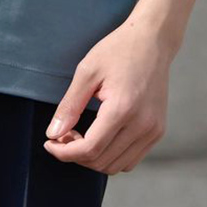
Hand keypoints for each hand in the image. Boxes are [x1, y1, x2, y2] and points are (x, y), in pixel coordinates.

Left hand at [42, 17, 172, 174]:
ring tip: (80, 135)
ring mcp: (153, 130)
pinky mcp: (157, 131)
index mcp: (122, 109)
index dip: (64, 152)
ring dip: (93, 158)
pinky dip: (111, 156)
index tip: (49, 142)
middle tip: (62, 134)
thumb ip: (69, 106)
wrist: (152, 40)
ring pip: (117, 166)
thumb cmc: (117, 50)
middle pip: (102, 162)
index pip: (90, 149)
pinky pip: (131, 159)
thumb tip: (53, 134)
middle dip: (75, 154)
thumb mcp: (87, 72)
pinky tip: (99, 136)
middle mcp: (142, 125)